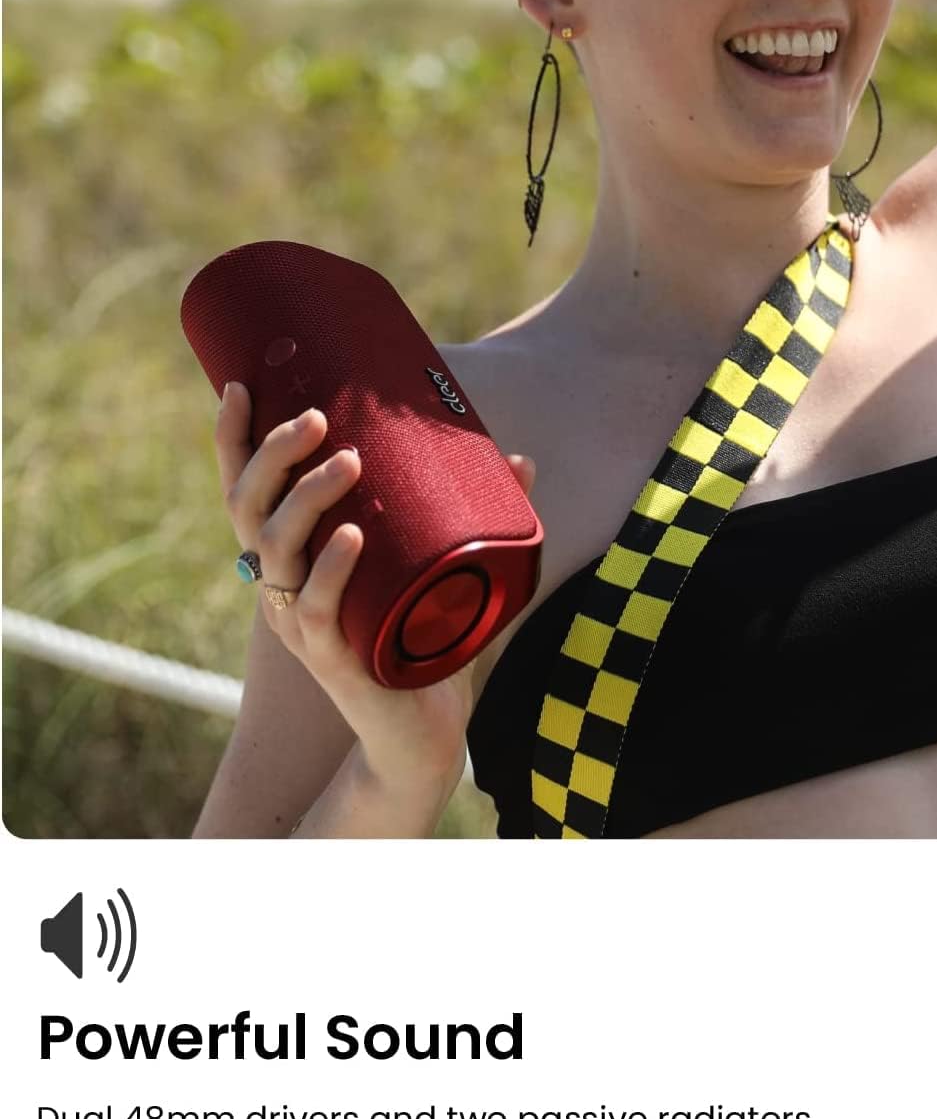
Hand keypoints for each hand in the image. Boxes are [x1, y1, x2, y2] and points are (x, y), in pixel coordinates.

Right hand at [215, 382, 536, 801]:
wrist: (422, 733)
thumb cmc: (423, 642)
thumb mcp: (439, 571)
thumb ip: (471, 520)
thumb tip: (520, 462)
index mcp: (293, 556)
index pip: (244, 489)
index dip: (234, 439)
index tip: (238, 384)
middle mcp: (283, 585)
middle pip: (248, 508)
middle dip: (273, 455)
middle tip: (315, 418)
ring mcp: (302, 623)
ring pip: (277, 551)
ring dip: (308, 499)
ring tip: (351, 462)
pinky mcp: (332, 659)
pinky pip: (318, 610)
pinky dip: (332, 570)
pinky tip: (353, 537)